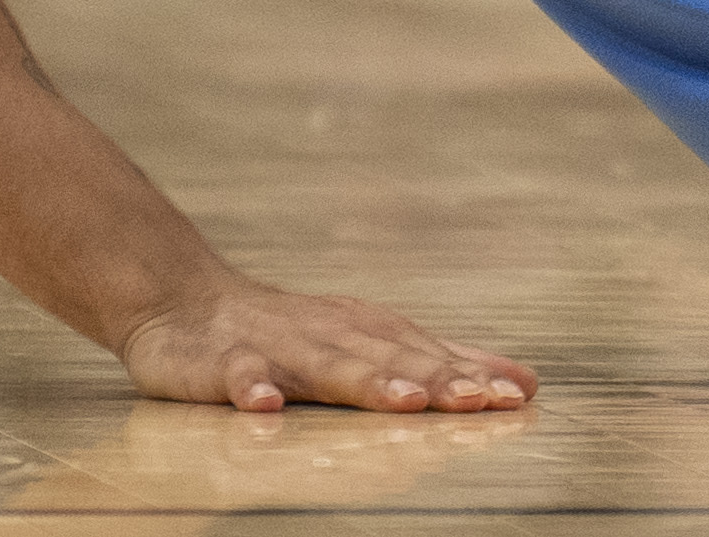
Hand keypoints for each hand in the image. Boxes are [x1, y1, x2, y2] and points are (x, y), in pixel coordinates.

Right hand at [117, 278, 537, 413]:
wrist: (185, 300)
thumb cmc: (291, 333)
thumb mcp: (371, 342)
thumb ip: (444, 362)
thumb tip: (523, 382)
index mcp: (368, 334)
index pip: (427, 356)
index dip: (470, 377)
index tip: (515, 399)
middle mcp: (331, 336)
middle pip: (389, 360)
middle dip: (435, 379)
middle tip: (479, 401)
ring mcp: (276, 347)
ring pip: (325, 366)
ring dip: (365, 381)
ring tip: (405, 401)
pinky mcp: (220, 361)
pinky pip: (236, 375)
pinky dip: (250, 387)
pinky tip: (264, 407)